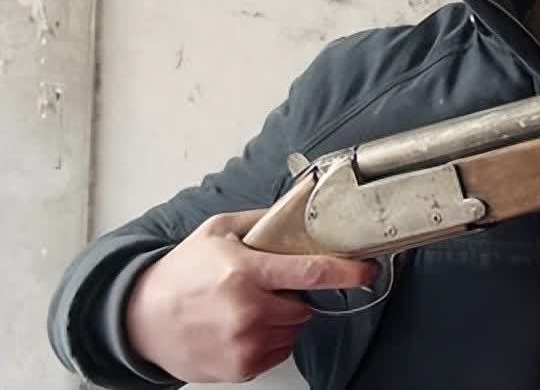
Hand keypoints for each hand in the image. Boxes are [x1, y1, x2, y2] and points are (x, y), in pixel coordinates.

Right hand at [125, 210, 377, 382]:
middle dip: (293, 295)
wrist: (141, 321)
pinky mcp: (242, 367)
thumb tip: (301, 205)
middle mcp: (248, 311)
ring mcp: (245, 343)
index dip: (346, 272)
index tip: (367, 270)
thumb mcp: (217, 231)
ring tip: (245, 307)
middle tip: (262, 287)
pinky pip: (279, 351)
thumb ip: (262, 220)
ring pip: (293, 329)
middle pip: (304, 305)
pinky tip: (240, 327)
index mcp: (245, 272)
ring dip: (281, 319)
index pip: (311, 272)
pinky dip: (269, 339)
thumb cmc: (180, 274)